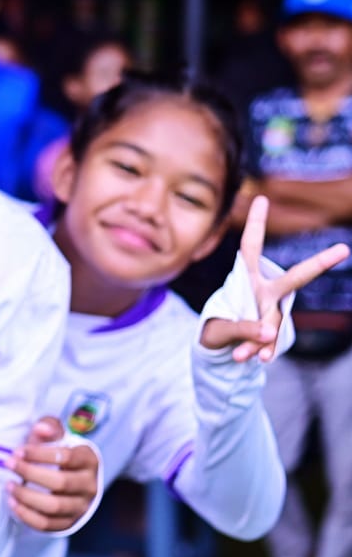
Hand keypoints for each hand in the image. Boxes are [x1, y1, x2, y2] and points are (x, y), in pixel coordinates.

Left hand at [7, 416, 99, 532]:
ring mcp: (81, 506)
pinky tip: (12, 502)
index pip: (66, 457)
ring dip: (26, 496)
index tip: (17, 452)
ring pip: (53, 506)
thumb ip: (50, 427)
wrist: (71, 478)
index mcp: (89, 460)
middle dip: (29, 473)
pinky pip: (47, 524)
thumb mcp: (58, 436)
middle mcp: (90, 485)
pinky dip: (27, 515)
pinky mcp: (69, 522)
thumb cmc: (59, 453)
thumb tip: (41, 429)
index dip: (38, 454)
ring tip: (8, 485)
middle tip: (8, 464)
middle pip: (60, 483)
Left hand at [200, 195, 349, 361]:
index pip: (250, 247)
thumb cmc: (217, 326)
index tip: (260, 197)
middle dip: (319, 264)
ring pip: (273, 320)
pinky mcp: (271, 330)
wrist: (219, 348)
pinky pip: (269, 340)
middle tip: (343, 249)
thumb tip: (270, 333)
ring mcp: (271, 310)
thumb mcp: (219, 327)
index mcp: (245, 278)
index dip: (256, 223)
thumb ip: (241, 328)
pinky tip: (259, 359)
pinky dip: (261, 350)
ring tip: (245, 354)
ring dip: (257, 336)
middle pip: (295, 277)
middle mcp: (265, 291)